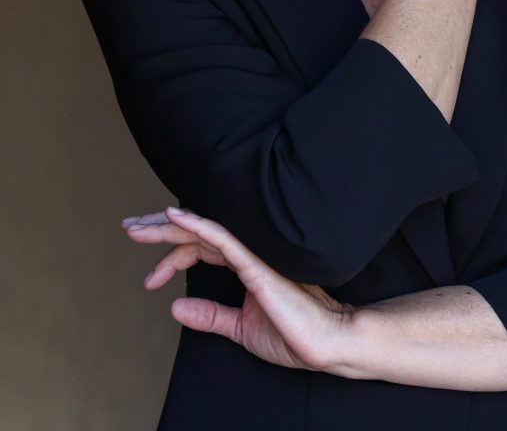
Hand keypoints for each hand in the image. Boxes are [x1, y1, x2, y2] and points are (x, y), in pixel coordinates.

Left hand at [121, 208, 354, 372]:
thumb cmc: (292, 334)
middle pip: (195, 233)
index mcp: (244, 265)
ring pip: (202, 231)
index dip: (171, 258)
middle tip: (129, 227)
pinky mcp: (256, 263)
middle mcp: (245, 253)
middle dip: (160, 230)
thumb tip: (175, 308)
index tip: (149, 279)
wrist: (325, 343)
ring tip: (136, 227)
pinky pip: (222, 237)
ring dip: (166, 227)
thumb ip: (211, 316)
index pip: (200, 249)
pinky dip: (196, 224)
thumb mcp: (241, 328)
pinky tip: (173, 217)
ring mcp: (251, 255)